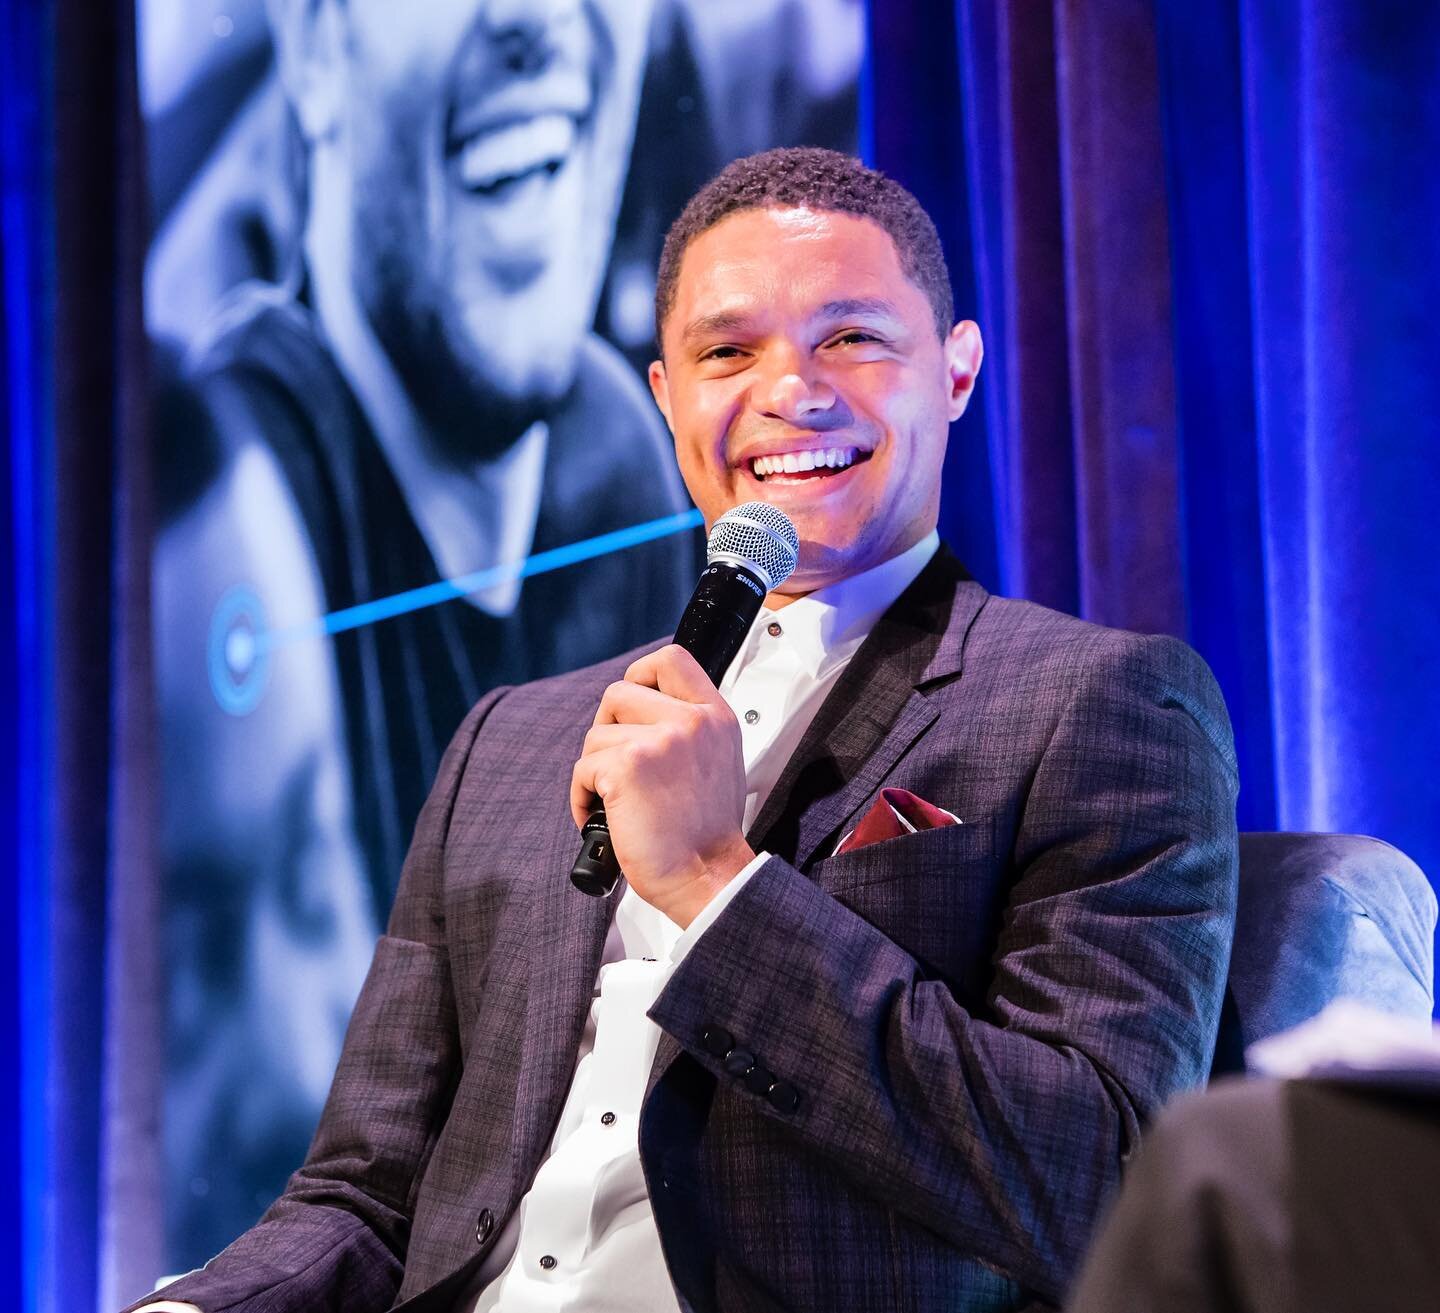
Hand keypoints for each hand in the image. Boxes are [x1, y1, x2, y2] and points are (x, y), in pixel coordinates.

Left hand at [571, 644, 755, 926]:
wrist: (707, 877)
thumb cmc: (706, 833)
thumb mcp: (717, 761)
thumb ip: (688, 728)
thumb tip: (641, 712)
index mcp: (714, 716)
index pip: (670, 659)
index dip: (640, 673)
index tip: (633, 703)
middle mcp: (690, 721)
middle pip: (618, 693)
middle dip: (607, 730)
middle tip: (617, 766)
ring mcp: (660, 741)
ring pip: (596, 735)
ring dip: (595, 770)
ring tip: (616, 801)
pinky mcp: (627, 766)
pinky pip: (582, 768)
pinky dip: (581, 797)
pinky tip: (601, 817)